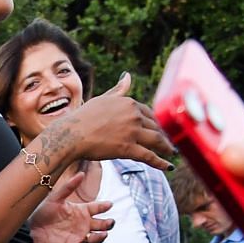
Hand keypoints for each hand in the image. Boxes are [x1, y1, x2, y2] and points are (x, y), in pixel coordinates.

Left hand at [27, 169, 113, 242]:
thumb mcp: (56, 197)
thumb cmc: (43, 211)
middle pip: (101, 225)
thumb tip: (81, 173)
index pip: (97, 208)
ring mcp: (78, 235)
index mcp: (81, 211)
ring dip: (99, 237)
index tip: (109, 204)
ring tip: (101, 234)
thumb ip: (69, 187)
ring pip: (94, 238)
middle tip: (110, 222)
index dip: (104, 206)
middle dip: (108, 224)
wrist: (31, 227)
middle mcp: (82, 224)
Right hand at [58, 73, 172, 169]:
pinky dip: (160, 162)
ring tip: (171, 153)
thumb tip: (128, 76)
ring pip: (156, 140)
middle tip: (167, 143)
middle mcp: (134, 115)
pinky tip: (168, 166)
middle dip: (162, 135)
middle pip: (154, 127)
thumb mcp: (103, 99)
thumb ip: (118, 90)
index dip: (154, 123)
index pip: (148, 113)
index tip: (158, 129)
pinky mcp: (128, 148)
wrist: (72, 134)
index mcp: (129, 103)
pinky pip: (149, 156)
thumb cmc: (83, 117)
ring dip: (166, 148)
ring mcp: (132, 132)